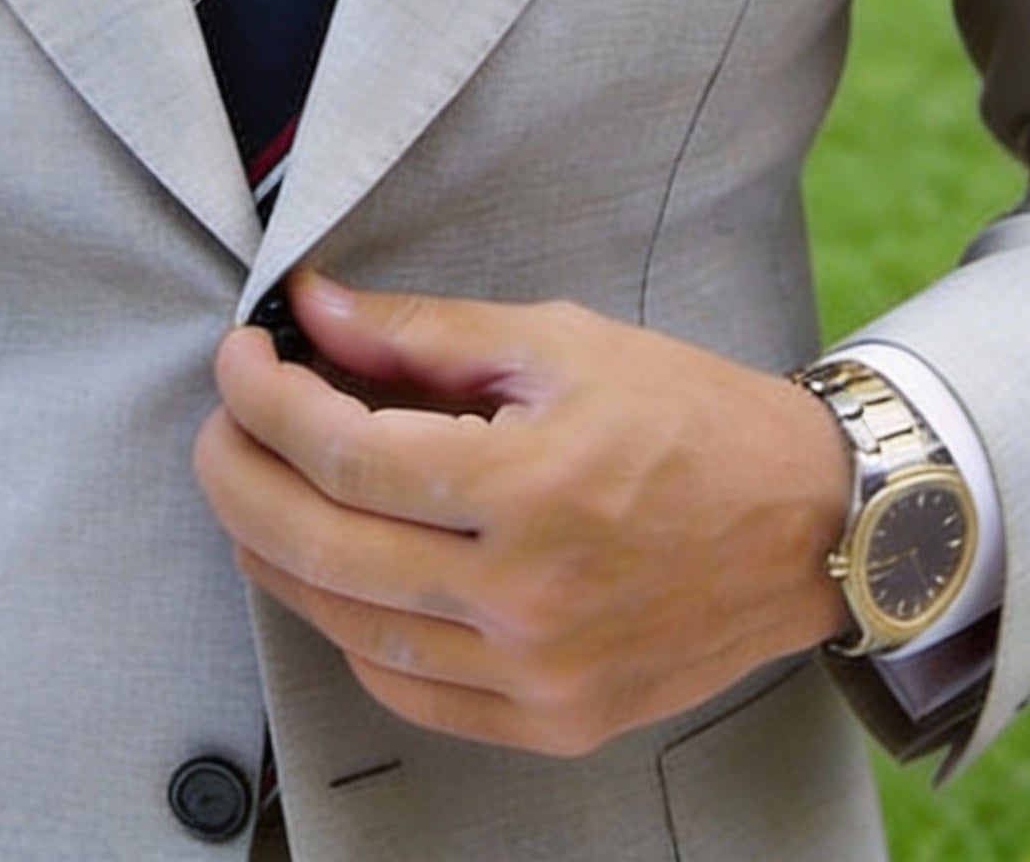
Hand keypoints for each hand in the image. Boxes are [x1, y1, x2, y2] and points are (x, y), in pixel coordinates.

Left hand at [193, 271, 852, 757]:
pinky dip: (348, 630)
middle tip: (221, 423)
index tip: (239, 357)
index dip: (263, 399)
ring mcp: (540, 674)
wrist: (808, 523)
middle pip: (321, 544)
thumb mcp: (557, 342)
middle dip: (237, 475)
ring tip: (255, 491)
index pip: (342, 452)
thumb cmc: (687, 417)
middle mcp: (530, 594)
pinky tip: (335, 574)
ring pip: (348, 625)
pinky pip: (408, 689)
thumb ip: (423, 331)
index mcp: (533, 483)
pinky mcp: (553, 722)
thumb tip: (313, 308)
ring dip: (275, 553)